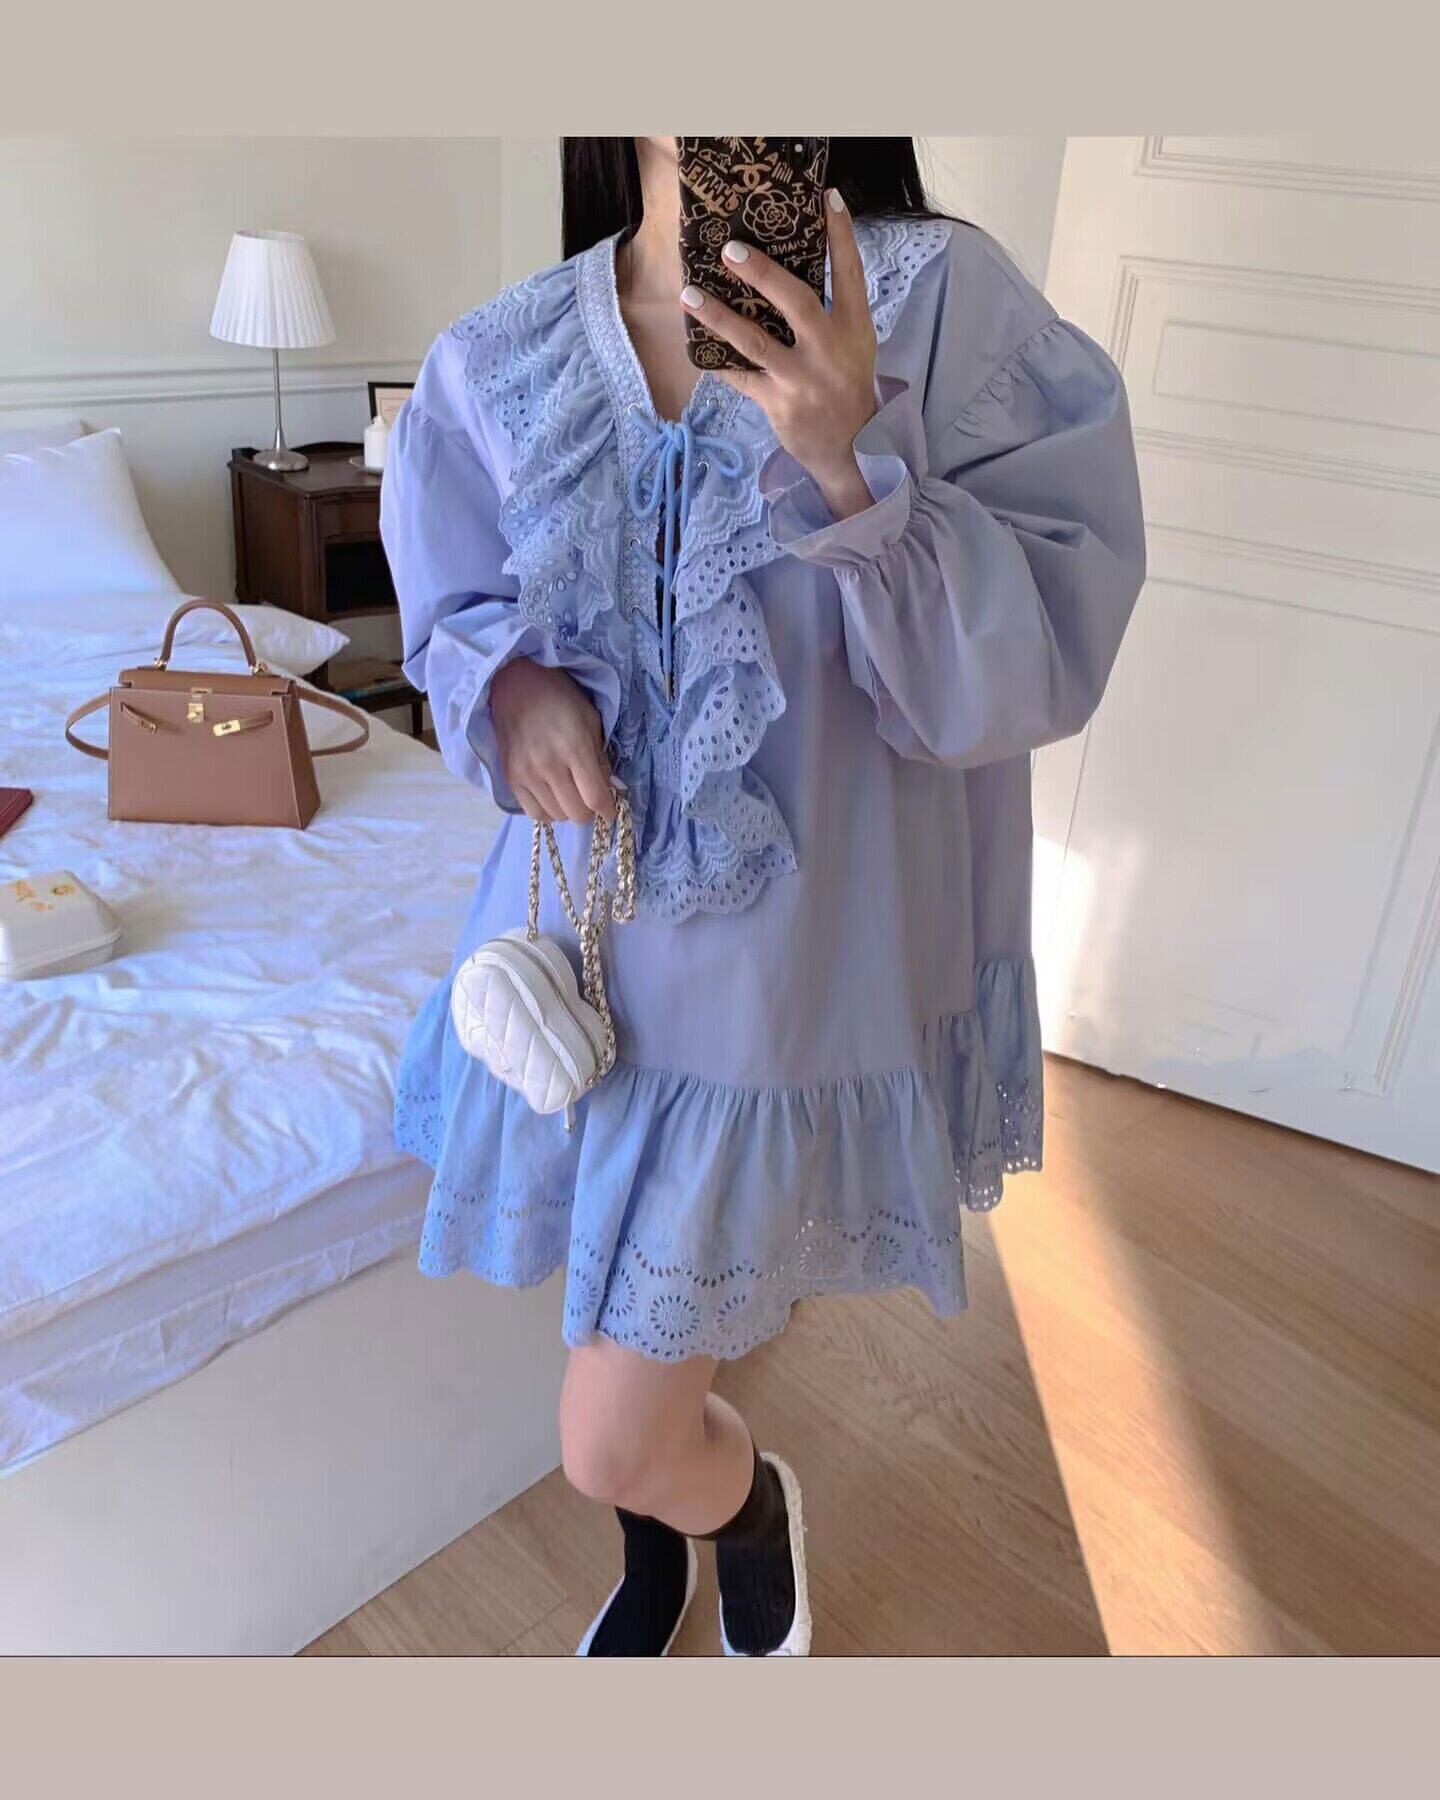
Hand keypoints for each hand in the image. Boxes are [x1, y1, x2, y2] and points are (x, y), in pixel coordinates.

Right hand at [490, 658, 616, 823]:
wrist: (516, 685)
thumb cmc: (560, 699)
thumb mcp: (590, 721)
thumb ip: (600, 759)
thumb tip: (610, 790)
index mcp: (575, 749)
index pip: (595, 798)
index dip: (607, 810)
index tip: (611, 810)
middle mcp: (550, 766)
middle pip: (576, 814)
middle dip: (590, 811)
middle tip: (590, 798)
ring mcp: (527, 775)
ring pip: (556, 816)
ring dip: (568, 810)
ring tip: (571, 794)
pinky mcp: (511, 778)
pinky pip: (534, 813)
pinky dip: (548, 811)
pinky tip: (553, 797)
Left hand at [680, 187, 877, 521]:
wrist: (852, 451)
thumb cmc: (846, 386)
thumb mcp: (853, 346)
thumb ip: (831, 311)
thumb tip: (787, 266)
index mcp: (855, 330)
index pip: (851, 274)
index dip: (841, 236)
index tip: (826, 198)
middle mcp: (830, 351)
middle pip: (797, 303)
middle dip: (763, 273)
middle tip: (730, 249)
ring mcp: (803, 380)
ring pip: (757, 342)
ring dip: (720, 316)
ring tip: (688, 293)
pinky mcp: (780, 404)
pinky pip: (741, 377)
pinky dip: (717, 361)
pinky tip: (694, 343)